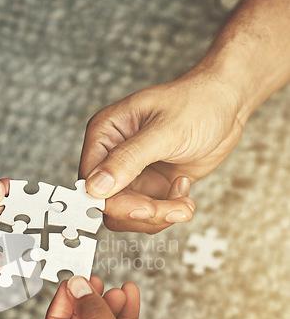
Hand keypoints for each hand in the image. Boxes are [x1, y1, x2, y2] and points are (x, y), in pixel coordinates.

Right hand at [79, 72, 243, 232]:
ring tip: (184, 202)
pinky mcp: (149, 185)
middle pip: (108, 205)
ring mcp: (130, 174)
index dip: (114, 202)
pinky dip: (168, 212)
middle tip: (174, 208)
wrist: (227, 104)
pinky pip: (147, 214)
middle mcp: (112, 156)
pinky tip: (183, 187)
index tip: (145, 209)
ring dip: (159, 216)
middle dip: (142, 212)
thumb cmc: (198, 102)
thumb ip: (128, 160)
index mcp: (105, 134)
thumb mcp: (164, 131)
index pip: (91, 182)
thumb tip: (95, 187)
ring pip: (127, 215)